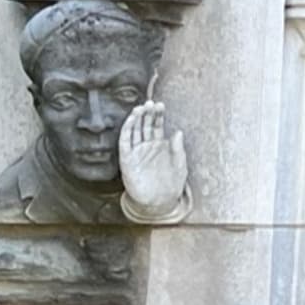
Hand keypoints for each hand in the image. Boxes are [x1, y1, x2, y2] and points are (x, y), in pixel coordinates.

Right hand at [119, 102, 189, 220]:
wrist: (159, 201)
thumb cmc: (171, 184)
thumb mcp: (180, 165)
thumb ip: (178, 149)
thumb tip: (178, 132)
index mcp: (160, 146)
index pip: (157, 125)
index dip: (158, 115)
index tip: (160, 105)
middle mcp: (147, 146)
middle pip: (145, 125)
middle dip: (147, 113)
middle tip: (150, 102)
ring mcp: (136, 152)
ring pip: (134, 130)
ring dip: (136, 118)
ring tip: (141, 107)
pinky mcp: (127, 159)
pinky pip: (125, 142)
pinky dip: (127, 130)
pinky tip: (131, 120)